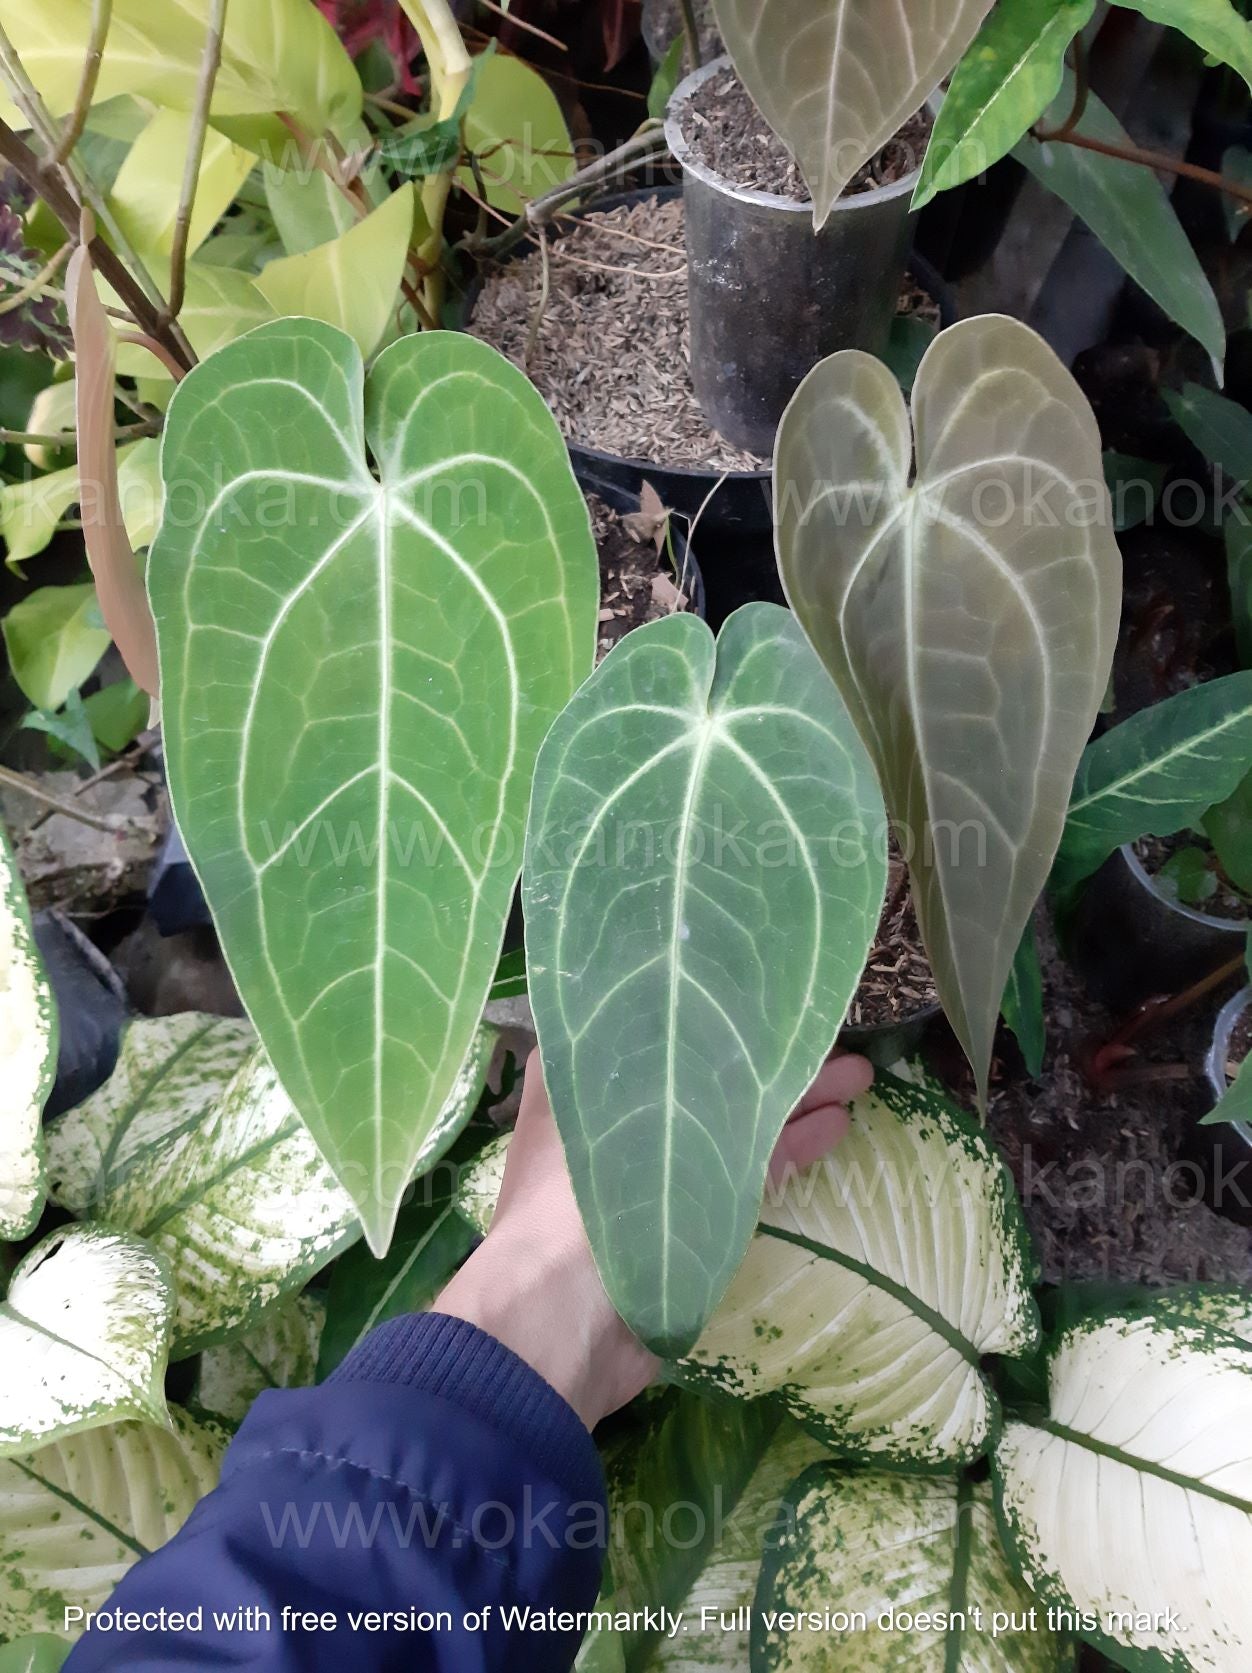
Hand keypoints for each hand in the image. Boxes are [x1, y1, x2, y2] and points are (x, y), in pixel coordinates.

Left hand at [434, 1048, 873, 1430]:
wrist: (562, 1322)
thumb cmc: (581, 1194)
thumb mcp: (634, 1109)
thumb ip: (694, 1073)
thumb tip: (746, 1029)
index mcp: (585, 1066)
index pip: (665, 1017)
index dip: (724, 1008)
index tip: (782, 993)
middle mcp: (619, 1107)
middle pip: (709, 1068)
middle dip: (772, 1053)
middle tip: (840, 1036)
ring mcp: (655, 1164)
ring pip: (735, 1118)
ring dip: (793, 1098)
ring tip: (860, 1078)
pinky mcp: (684, 1216)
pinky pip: (745, 1169)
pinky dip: (787, 1146)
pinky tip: (835, 1125)